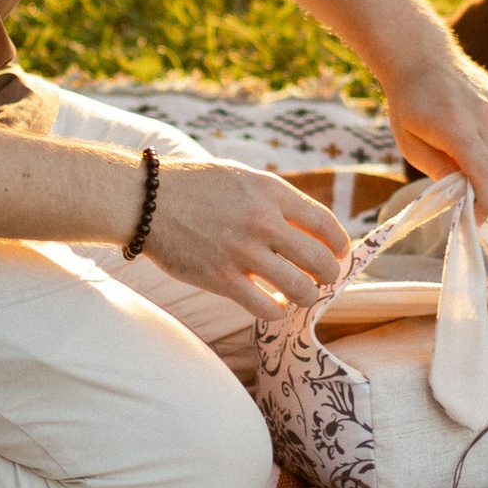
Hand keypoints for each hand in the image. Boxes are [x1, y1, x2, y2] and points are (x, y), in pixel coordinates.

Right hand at [137, 159, 352, 315]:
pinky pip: (266, 308)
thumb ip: (275, 199)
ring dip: (306, 296)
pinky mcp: (222, 279)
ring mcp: (243, 253)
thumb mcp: (242, 177)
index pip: (325, 223)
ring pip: (300, 289)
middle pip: (320, 260)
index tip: (341, 254)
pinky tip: (272, 304)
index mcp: (271, 192)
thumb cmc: (194, 187)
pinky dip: (276, 310)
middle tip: (325, 279)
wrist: (146, 201)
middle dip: (330, 274)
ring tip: (300, 294)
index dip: (340, 244)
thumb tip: (308, 225)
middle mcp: (263, 222)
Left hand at [380, 39, 487, 211]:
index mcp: (456, 125)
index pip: (485, 173)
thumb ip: (439, 171)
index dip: (484, 203)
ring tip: (487, 193)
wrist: (424, 60)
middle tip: (470, 202)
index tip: (473, 217)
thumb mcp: (410, 144)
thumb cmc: (411, 104)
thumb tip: (465, 197)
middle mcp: (486, 116)